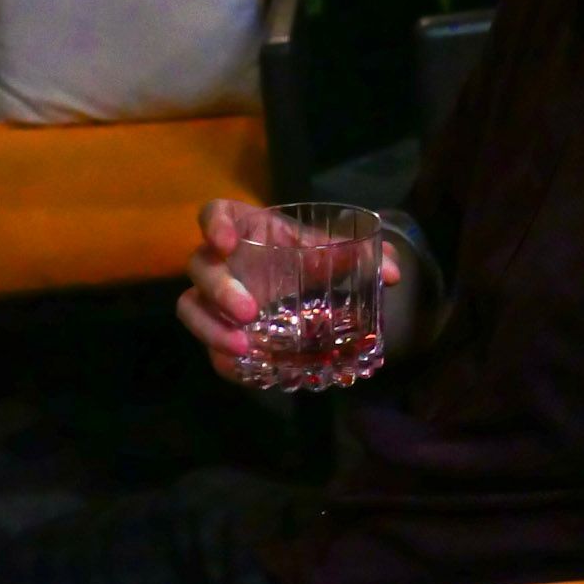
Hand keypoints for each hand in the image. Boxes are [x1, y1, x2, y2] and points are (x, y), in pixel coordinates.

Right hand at [177, 199, 400, 379]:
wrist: (292, 280)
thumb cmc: (302, 253)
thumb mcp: (324, 249)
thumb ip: (356, 255)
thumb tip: (393, 273)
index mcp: (242, 227)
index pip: (213, 214)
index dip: (214, 225)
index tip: (227, 242)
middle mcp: (217, 260)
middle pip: (200, 267)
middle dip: (221, 290)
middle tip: (251, 311)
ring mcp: (210, 296)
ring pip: (190, 309)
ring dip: (212, 329)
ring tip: (244, 348)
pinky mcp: (215, 327)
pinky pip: (206, 345)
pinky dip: (222, 359)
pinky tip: (245, 369)